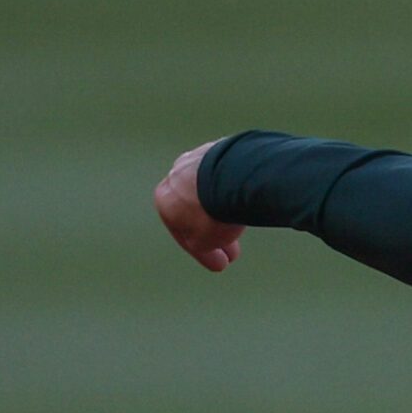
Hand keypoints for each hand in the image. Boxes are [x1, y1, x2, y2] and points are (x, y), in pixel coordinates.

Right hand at [153, 140, 242, 272]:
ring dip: (224, 211)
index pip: (181, 232)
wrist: (233, 176)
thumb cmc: (212, 213)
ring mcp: (197, 158)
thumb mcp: (202, 241)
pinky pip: (225, 176)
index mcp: (163, 197)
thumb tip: (207, 242)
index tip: (221, 264)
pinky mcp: (220, 148)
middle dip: (215, 233)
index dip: (203, 253)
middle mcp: (175, 174)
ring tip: (244, 224)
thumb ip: (200, 244)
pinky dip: (232, 190)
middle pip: (196, 210)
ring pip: (210, 191)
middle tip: (234, 252)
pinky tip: (247, 202)